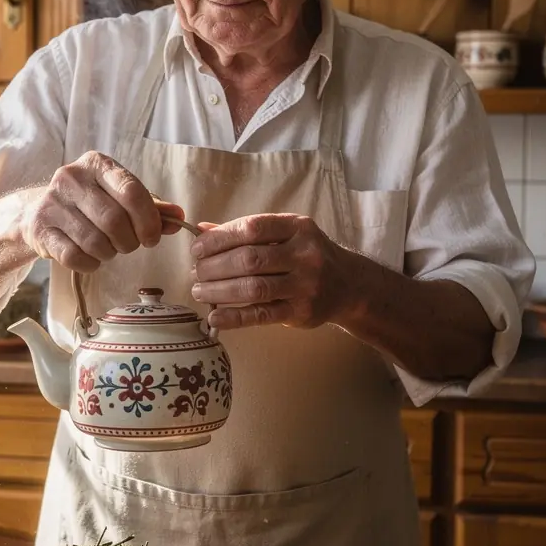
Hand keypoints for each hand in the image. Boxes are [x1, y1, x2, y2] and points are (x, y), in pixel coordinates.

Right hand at [21, 151, 184, 272]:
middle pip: (114, 220)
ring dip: (108, 253)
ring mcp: (52, 203)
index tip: (152, 237)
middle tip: (127, 245)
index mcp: (96, 164)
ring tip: (107, 249)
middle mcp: (71, 178)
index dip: (148, 220)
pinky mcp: (39, 229)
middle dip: (128, 241)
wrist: (38, 212)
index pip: (131, 191)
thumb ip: (150, 206)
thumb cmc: (88, 204)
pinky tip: (90, 257)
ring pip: (94, 241)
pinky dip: (90, 264)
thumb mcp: (118, 196)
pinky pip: (74, 256)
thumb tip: (178, 217)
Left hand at [190, 213, 356, 330]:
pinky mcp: (302, 312)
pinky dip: (234, 318)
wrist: (349, 285)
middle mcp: (305, 254)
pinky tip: (214, 318)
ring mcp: (305, 284)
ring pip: (253, 288)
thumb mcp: (284, 235)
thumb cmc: (305, 255)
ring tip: (200, 292)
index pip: (252, 228)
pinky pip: (262, 315)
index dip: (219, 238)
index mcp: (297, 227)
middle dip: (214, 267)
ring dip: (219, 291)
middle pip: (249, 259)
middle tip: (197, 273)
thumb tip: (202, 230)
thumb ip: (245, 232)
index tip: (197, 249)